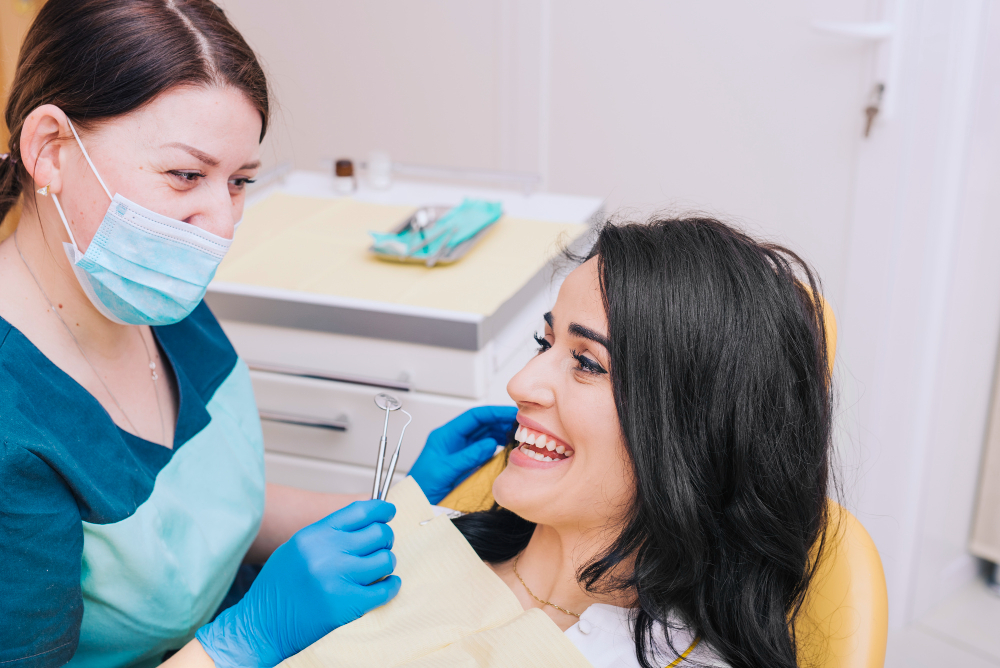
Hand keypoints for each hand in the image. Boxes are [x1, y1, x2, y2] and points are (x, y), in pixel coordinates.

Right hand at [195, 500, 400, 667]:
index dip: (380, 509)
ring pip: (385, 560)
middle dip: (385, 539)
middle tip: (382, 546)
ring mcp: (336, 579)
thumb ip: (328, 533)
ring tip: (379, 569)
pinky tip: (386, 586)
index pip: (360, 511)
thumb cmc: (279, 586)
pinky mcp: (345, 605)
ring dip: (387, 563)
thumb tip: (366, 520)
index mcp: (314, 535)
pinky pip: (384, 590)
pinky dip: (391, 587)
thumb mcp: (297, 547)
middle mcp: (326, 553)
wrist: (261, 625)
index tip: (389, 512)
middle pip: (378, 533)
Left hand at [409, 405, 517, 503]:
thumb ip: (467, 457)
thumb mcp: (444, 471)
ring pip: (485, 435)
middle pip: (481, 424)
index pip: (473, 417)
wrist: (417, 503)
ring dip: (501, 433)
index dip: (493, 413)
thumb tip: (489, 443)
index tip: (511, 413)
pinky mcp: (466, 462)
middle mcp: (454, 440)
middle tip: (522, 424)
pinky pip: (485, 450)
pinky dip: (497, 447)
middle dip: (501, 421)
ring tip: (518, 435)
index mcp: (445, 435)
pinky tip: (507, 448)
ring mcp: (461, 450)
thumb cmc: (422, 487)